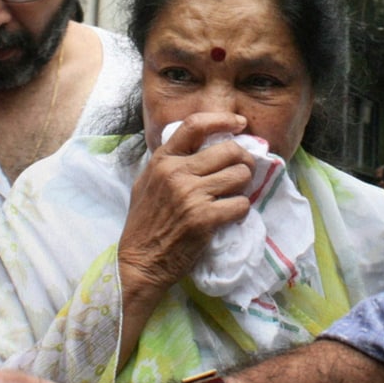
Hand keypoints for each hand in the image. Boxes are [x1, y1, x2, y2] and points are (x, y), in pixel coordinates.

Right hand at [117, 112, 254, 361]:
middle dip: (244, 160)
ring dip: (243, 187)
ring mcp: (192, 195)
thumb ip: (170, 163)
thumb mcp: (147, 183)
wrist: (139, 263)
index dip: (222, 119)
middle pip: (229, 150)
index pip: (195, 125)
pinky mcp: (205, 218)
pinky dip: (240, 211)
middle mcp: (177, 172)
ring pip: (240, 175)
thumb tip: (202, 147)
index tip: (239, 123)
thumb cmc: (144, 224)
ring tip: (234, 196)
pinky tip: (229, 217)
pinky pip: (241, 204)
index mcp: (163, 160)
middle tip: (244, 171)